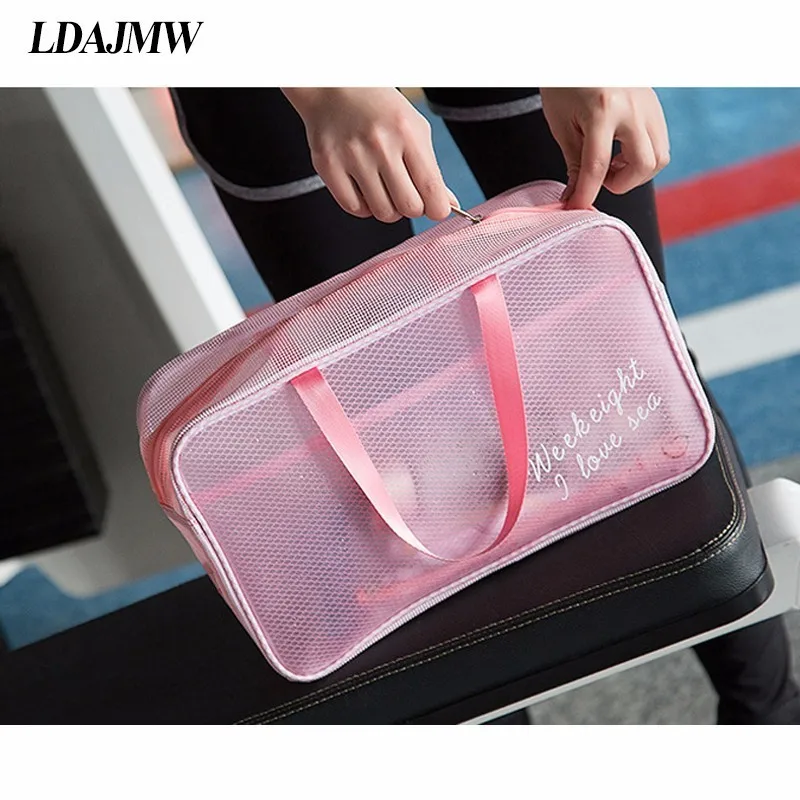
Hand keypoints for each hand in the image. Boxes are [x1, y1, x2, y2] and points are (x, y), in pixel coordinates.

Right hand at [282, 88, 453, 222]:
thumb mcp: (414, 129)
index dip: (438, 208)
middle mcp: (380, 144)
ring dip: (388, 208)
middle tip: (407, 194)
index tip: (436, 208)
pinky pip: (354, 208)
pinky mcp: (328, 165)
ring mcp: (352, 156)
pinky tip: (365, 189)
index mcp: (407, 133)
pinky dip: (363, 206)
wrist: (333, 88)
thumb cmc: (378, 109)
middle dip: (413, 207)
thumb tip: (446, 204)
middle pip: (409, 207)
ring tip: (384, 188)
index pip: (431, 190)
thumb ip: (431, 169)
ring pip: (382, 212)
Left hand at [539, 88, 670, 208]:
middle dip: (621, 183)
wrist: (585, 51)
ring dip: (636, 172)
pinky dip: (642, 158)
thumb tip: (575, 198)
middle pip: (643, 164)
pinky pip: (660, 144)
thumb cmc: (568, 83)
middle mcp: (633, 108)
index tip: (576, 209)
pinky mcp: (656, 107)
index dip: (586, 194)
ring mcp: (650, 106)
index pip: (597, 166)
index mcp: (603, 110)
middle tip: (600, 179)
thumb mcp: (562, 123)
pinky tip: (622, 152)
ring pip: (660, 157)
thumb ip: (573, 163)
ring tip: (612, 165)